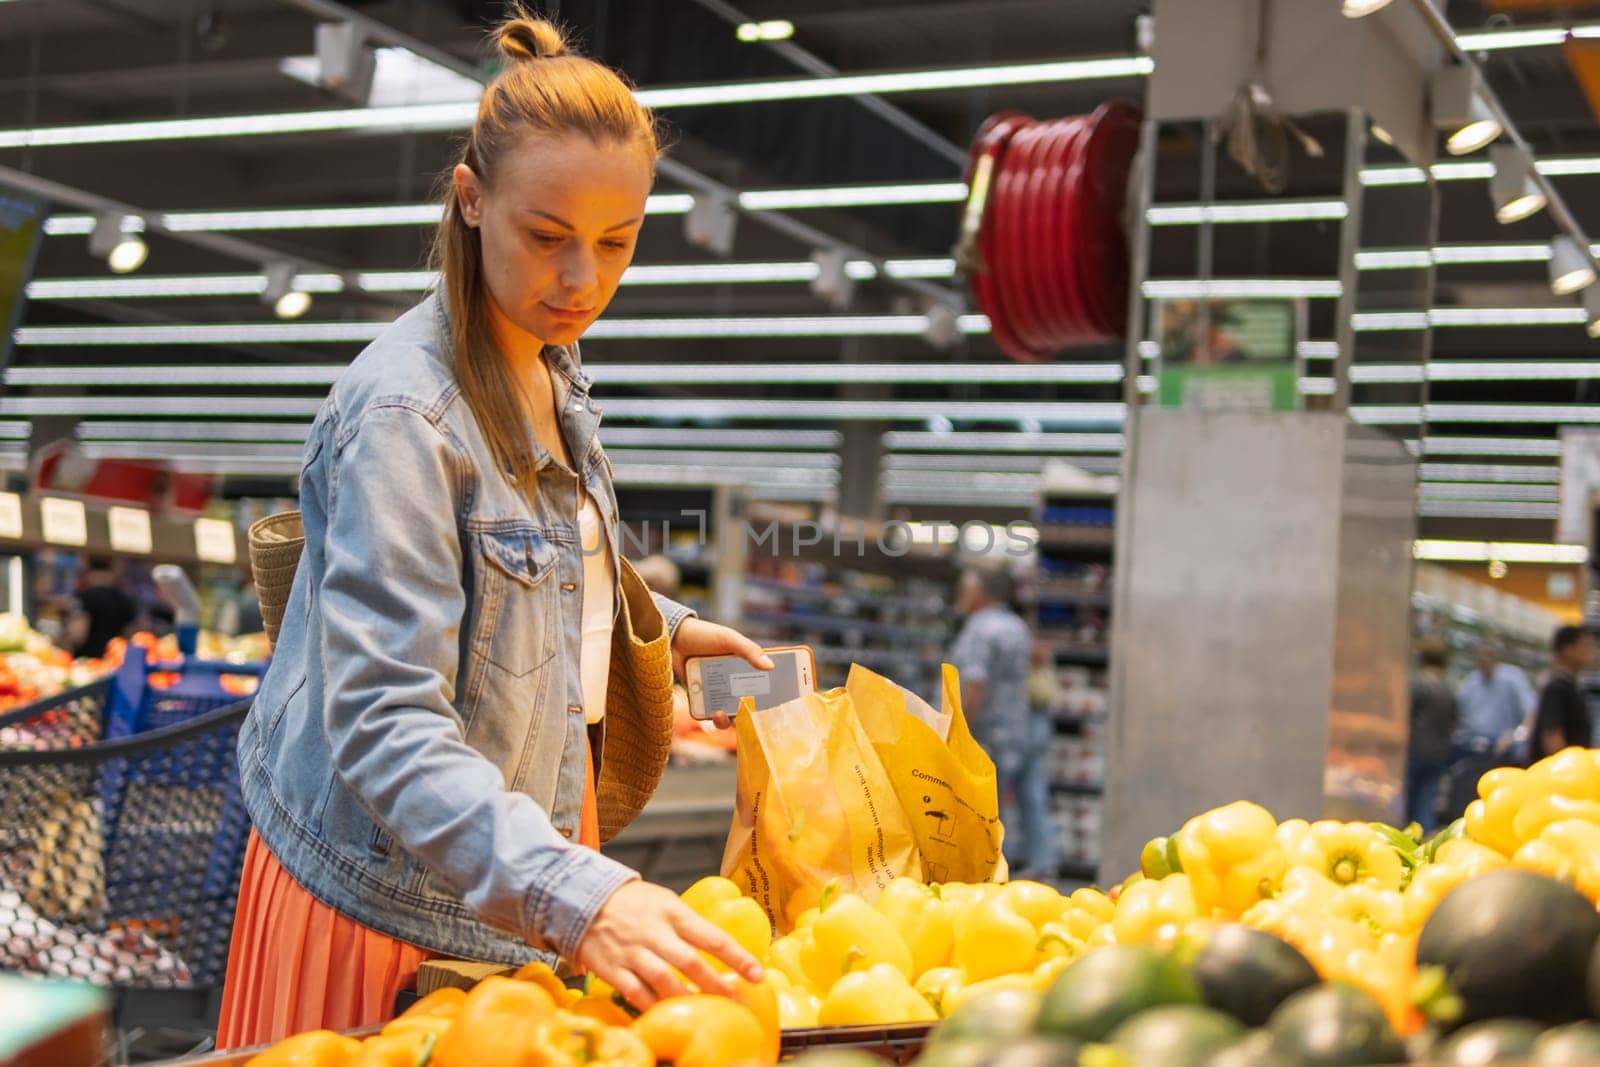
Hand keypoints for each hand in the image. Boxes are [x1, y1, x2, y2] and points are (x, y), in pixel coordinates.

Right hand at [574, 880, 763, 1008]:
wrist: (583, 897)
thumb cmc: (634, 902)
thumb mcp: (665, 902)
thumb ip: (688, 925)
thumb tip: (721, 951)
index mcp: (673, 913)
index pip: (712, 936)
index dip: (738, 957)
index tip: (757, 975)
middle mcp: (655, 933)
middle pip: (691, 963)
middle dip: (718, 986)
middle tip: (738, 1004)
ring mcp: (633, 953)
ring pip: (664, 981)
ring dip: (687, 1000)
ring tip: (707, 1014)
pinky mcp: (612, 970)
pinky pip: (636, 993)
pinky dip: (652, 1006)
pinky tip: (668, 1016)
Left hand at [671, 618, 772, 729]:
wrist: (674, 638)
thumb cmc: (705, 635)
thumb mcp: (729, 640)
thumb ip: (749, 651)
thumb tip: (770, 666)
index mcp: (744, 669)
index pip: (761, 687)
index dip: (768, 699)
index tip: (772, 707)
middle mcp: (732, 684)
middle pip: (745, 705)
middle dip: (747, 715)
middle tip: (743, 713)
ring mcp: (715, 693)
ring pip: (726, 713)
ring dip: (726, 719)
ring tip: (720, 714)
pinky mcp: (700, 699)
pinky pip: (707, 713)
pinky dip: (709, 716)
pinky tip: (710, 713)